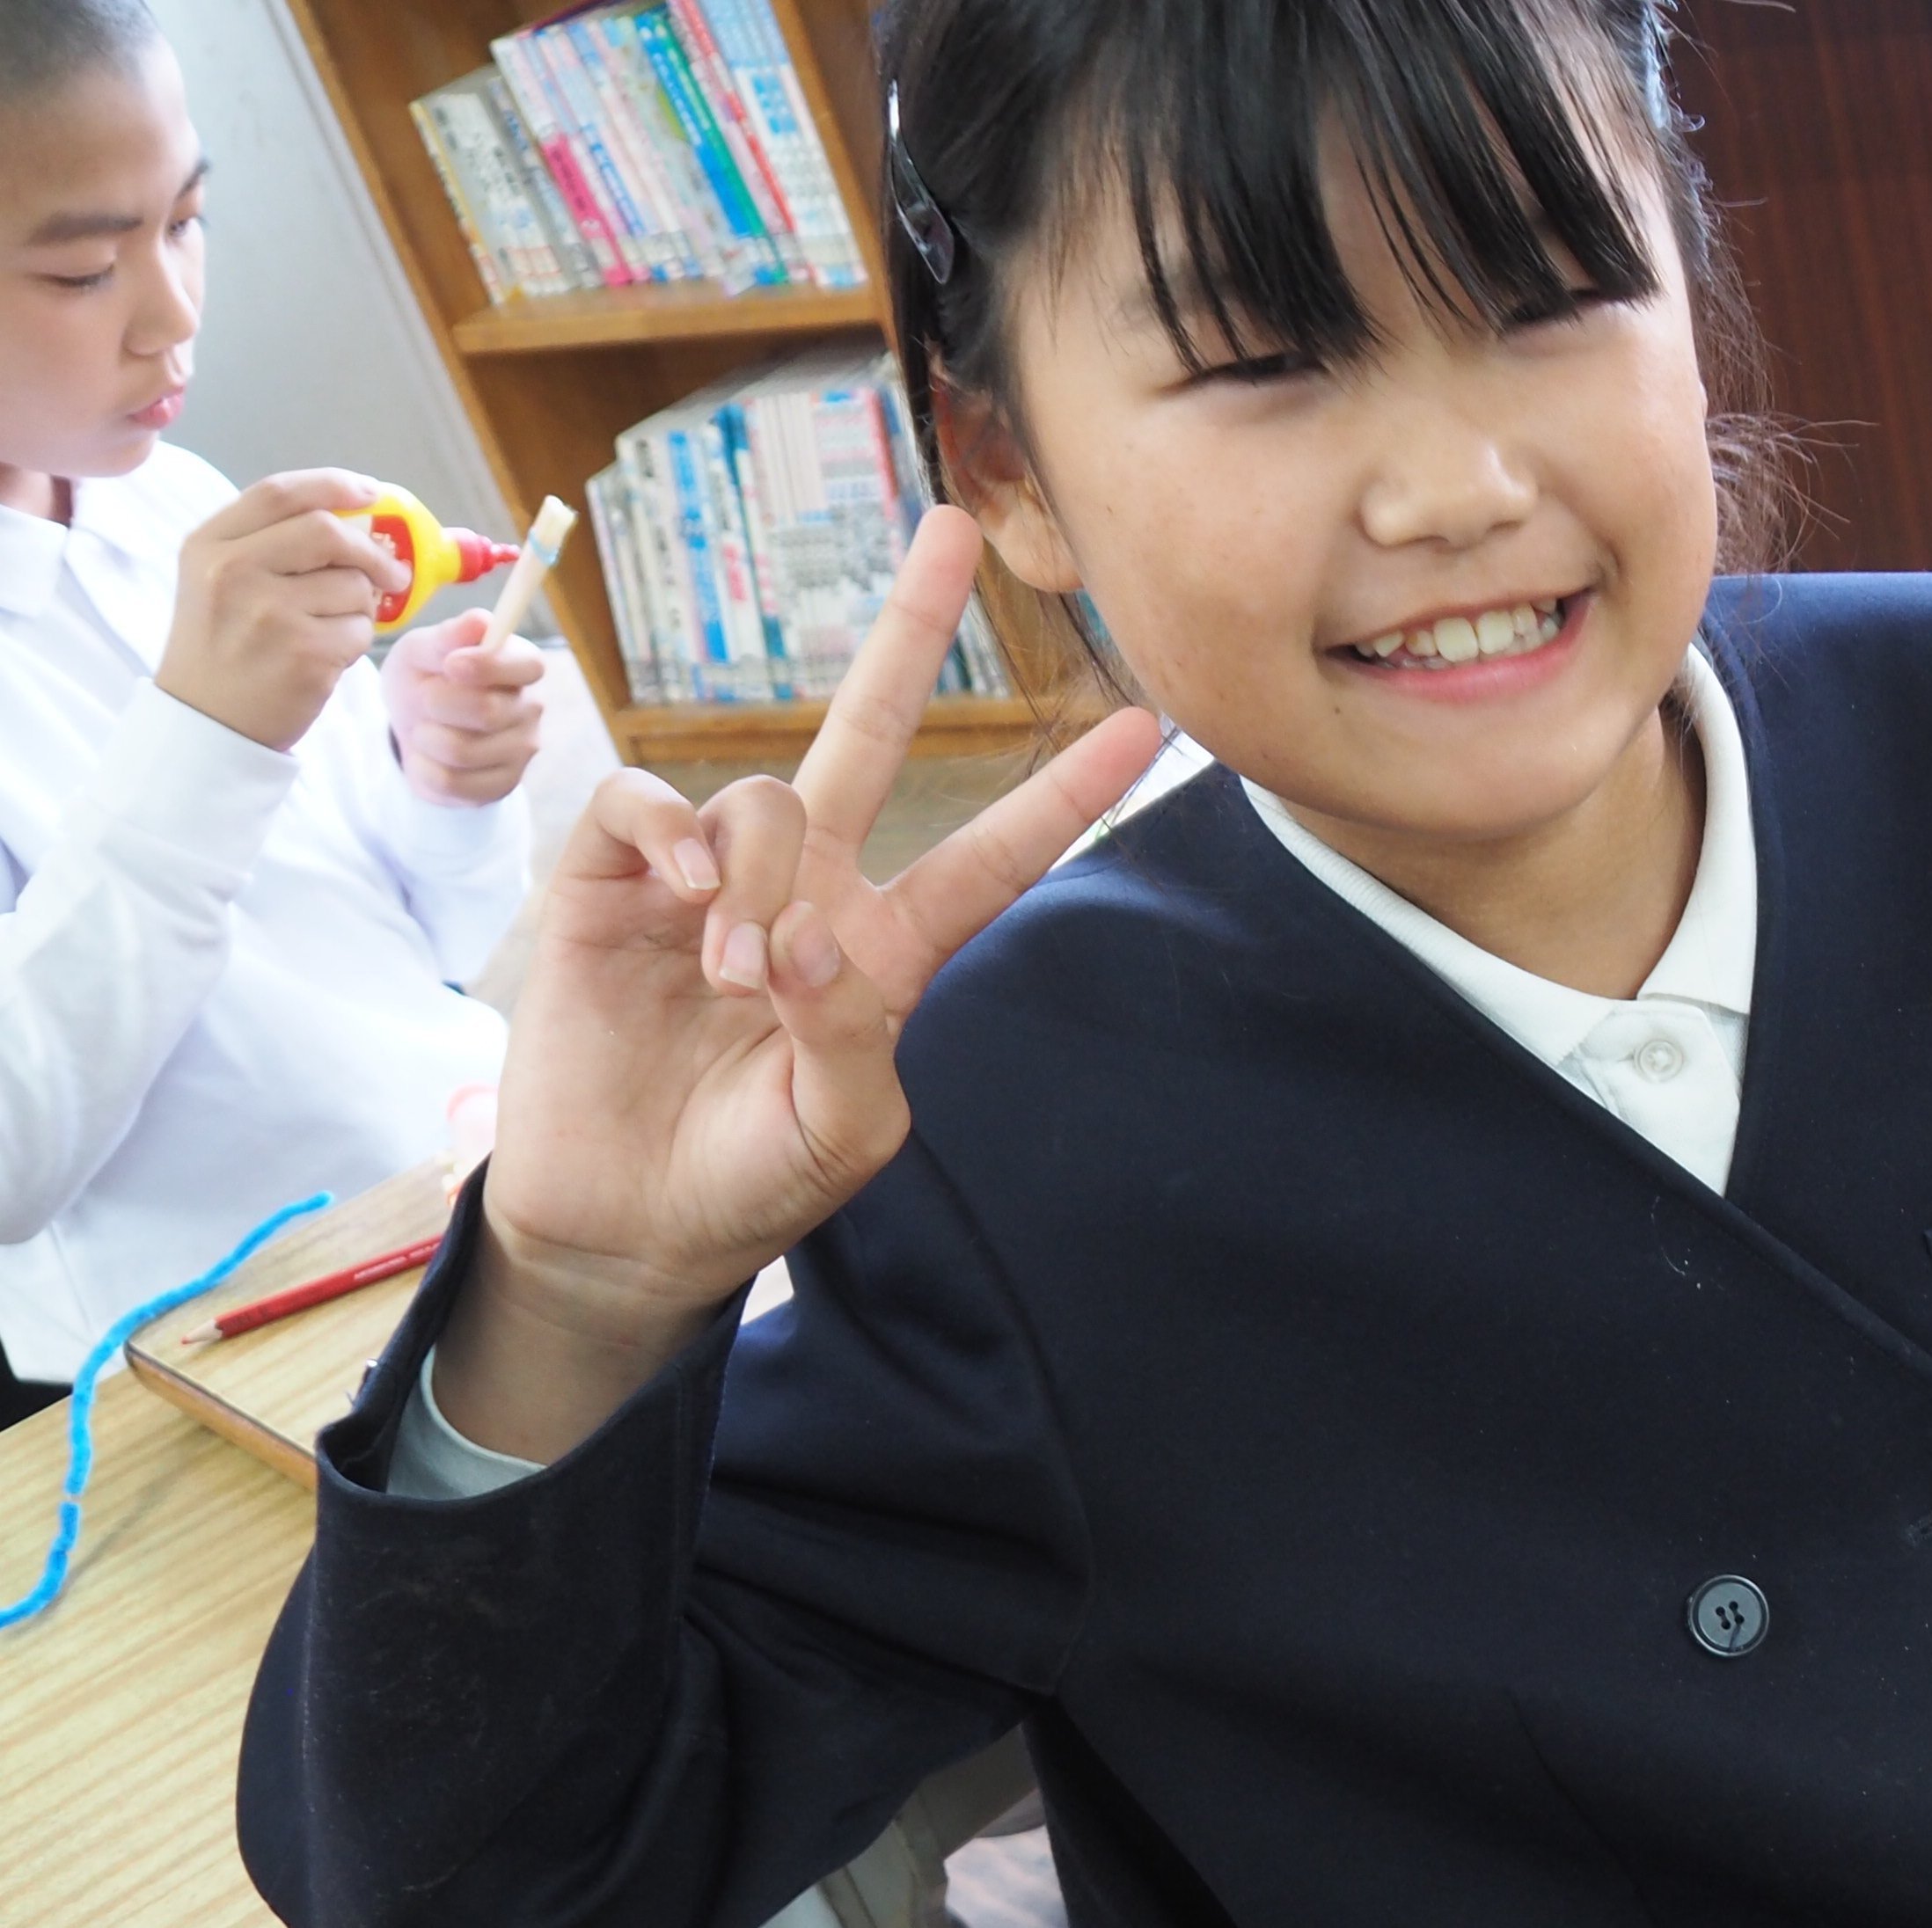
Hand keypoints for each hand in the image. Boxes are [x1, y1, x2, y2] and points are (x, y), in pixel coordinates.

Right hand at [154, 467, 407, 753]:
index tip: (371, 491)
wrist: (206, 721)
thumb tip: (357, 516)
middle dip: (371, 551)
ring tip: (331, 627)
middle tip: (392, 574)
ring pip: (353, 586)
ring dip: (361, 606)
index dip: (332, 484)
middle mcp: (233, 571)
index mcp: (209, 544)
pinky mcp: (304, 654)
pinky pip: (360, 631)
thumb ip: (272, 545)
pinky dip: (357, 641)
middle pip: (327, 531)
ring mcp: (268, 613)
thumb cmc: (224, 646)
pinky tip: (328, 655)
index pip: (279, 493)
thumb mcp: (219, 581)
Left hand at [383, 609, 546, 803]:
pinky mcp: (501, 786)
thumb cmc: (423, 677)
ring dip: (425, 737)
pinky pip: (451, 783)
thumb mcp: (421, 649)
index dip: (488, 666)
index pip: (527, 665)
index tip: (452, 665)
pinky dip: (422, 768)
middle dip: (436, 702)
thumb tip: (481, 620)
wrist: (413, 726)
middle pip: (486, 711)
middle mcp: (531, 708)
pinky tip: (426, 757)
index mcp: (519, 666)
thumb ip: (447, 637)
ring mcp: (521, 752)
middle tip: (424, 697)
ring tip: (424, 728)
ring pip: (463, 751)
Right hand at [433, 508, 1157, 1460]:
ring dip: (752, 882)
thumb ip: (850, 1034)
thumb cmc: (749, 1180)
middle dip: (910, 632)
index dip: (1065, 797)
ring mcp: (708, 877)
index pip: (993, 858)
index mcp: (886, 949)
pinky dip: (669, 837)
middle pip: (871, 733)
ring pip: (760, 795)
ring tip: (729, 981)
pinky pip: (647, 804)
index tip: (1148, 729)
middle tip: (956, 526)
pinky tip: (682, 897)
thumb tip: (806, 932)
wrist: (624, 1223)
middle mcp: (805, 889)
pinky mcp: (608, 881)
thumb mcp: (839, 1129)